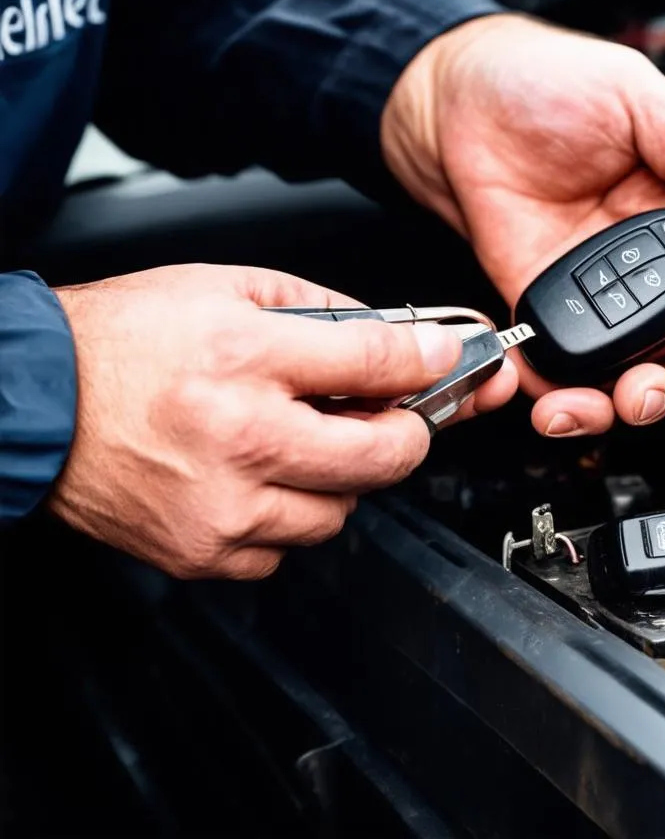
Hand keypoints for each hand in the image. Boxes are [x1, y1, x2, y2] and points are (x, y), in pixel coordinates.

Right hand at [51, 264, 514, 578]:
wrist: (36, 401)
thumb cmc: (122, 342)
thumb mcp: (225, 288)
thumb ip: (316, 308)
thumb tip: (387, 331)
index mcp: (247, 357)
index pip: (377, 363)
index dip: (430, 359)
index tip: (448, 359)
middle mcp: (242, 436)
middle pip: (384, 454)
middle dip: (411, 433)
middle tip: (403, 418)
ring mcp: (225, 505)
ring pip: (342, 510)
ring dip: (344, 479)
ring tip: (308, 444)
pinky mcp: (203, 550)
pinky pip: (287, 548)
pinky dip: (292, 516)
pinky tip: (264, 480)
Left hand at [382, 14, 664, 435]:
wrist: (449, 100)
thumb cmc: (543, 81)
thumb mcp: (644, 98)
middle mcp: (652, 256)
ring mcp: (599, 286)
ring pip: (636, 366)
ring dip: (633, 401)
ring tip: (620, 402)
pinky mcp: (545, 305)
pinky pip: (565, 365)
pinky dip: (565, 396)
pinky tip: (559, 398)